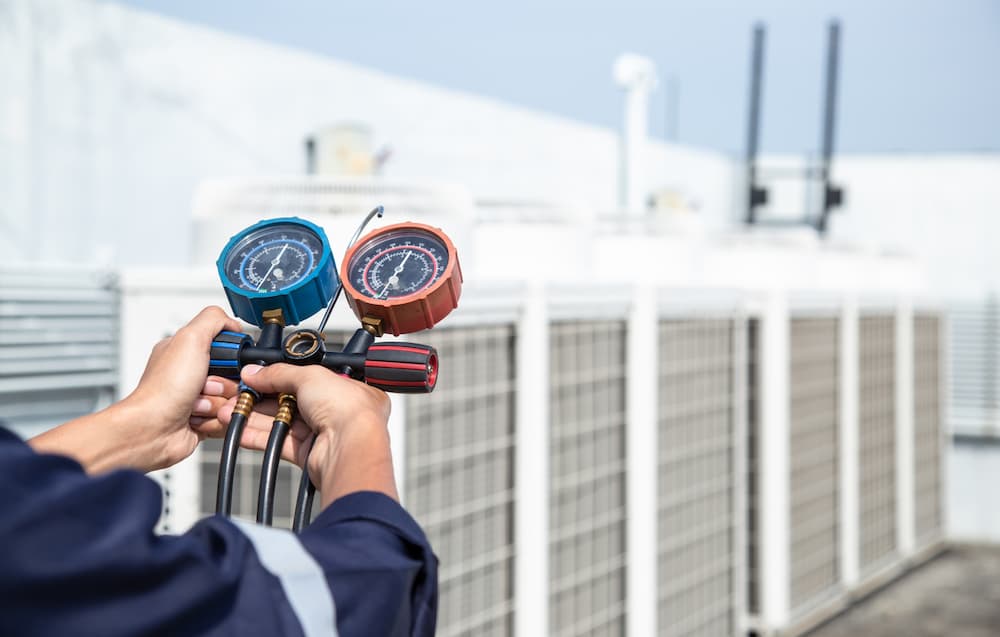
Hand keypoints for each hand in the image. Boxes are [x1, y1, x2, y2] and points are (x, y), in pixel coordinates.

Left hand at [124, 306, 242, 468]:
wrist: (152, 429)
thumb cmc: (162, 389)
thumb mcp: (190, 338)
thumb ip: (213, 320)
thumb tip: (233, 322)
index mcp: (188, 351)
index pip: (229, 348)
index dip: (232, 357)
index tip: (222, 362)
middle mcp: (193, 374)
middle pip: (236, 376)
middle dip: (224, 384)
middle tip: (204, 385)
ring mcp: (199, 398)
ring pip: (233, 399)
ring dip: (217, 403)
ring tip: (196, 404)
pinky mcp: (204, 419)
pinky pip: (228, 418)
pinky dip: (214, 420)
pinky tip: (195, 417)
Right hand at [216, 363, 396, 505]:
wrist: (349, 448)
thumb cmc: (348, 410)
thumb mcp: (310, 376)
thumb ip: (279, 373)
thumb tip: (255, 372)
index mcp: (348, 387)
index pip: (308, 378)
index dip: (281, 376)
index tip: (257, 375)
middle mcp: (338, 410)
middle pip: (292, 400)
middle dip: (261, 397)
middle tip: (238, 393)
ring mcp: (323, 433)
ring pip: (282, 422)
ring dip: (255, 416)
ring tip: (229, 410)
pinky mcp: (309, 454)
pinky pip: (278, 442)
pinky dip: (258, 436)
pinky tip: (240, 429)